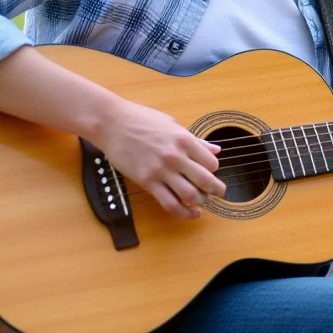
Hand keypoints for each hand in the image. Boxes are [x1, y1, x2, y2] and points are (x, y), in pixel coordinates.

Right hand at [92, 99, 225, 218]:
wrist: (112, 124)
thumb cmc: (142, 120)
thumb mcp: (172, 125)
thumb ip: (195, 140)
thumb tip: (216, 149)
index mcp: (184, 139)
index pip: (211, 162)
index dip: (214, 169)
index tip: (211, 172)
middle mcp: (175, 156)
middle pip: (205, 180)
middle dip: (216, 190)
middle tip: (220, 193)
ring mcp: (160, 170)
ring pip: (189, 194)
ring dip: (201, 202)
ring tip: (204, 203)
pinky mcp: (146, 181)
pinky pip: (169, 203)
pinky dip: (183, 212)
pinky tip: (190, 213)